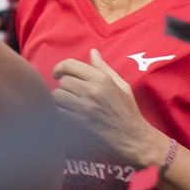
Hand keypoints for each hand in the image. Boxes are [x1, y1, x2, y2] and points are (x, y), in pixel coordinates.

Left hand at [52, 50, 165, 167]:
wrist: (132, 138)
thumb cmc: (127, 110)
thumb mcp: (121, 85)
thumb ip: (104, 68)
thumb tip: (92, 52)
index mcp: (103, 79)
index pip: (69, 65)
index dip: (59, 68)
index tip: (57, 74)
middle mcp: (93, 91)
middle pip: (62, 81)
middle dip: (63, 86)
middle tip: (69, 93)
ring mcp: (85, 107)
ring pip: (57, 95)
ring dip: (60, 99)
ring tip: (68, 104)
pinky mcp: (79, 122)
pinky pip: (59, 111)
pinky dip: (60, 112)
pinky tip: (68, 114)